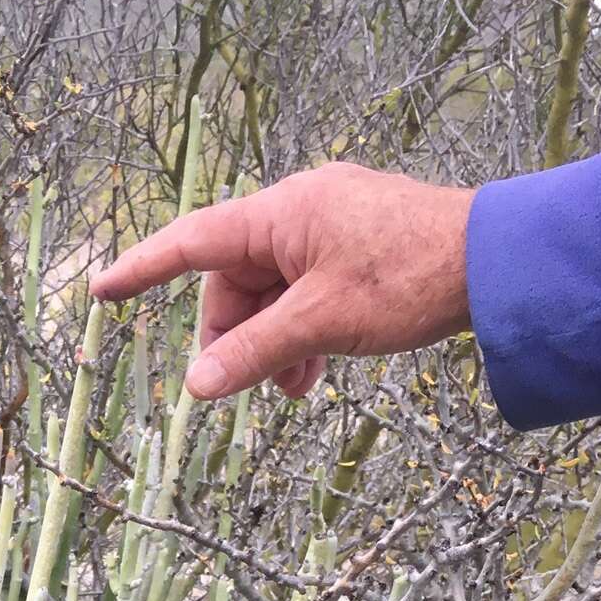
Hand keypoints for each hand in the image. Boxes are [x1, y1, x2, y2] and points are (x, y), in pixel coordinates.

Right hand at [89, 163, 474, 401]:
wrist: (498, 262)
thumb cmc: (410, 278)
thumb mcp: (321, 324)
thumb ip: (252, 353)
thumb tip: (196, 387)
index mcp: (281, 214)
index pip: (190, 242)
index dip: (142, 270)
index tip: (102, 290)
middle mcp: (299, 211)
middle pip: (235, 280)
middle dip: (236, 337)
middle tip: (250, 385)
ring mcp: (331, 226)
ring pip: (273, 293)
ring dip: (273, 343)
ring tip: (294, 389)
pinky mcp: (358, 245)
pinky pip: (307, 290)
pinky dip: (302, 331)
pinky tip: (316, 370)